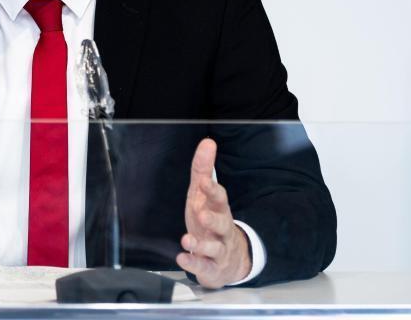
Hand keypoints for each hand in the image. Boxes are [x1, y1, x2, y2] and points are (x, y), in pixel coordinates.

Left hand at [177, 138, 250, 287]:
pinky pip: (204, 267)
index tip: (204, 182)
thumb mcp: (203, 195)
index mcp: (218, 210)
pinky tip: (182, 258)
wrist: (228, 260)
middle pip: (222, 224)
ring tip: (187, 240)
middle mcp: (221, 230)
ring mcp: (218, 250)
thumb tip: (207, 142)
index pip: (219, 199)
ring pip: (214, 248)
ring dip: (201, 244)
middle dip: (213, 219)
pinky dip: (194, 264)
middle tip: (201, 214)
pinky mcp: (211, 268)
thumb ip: (203, 170)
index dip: (212, 191)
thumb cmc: (211, 221)